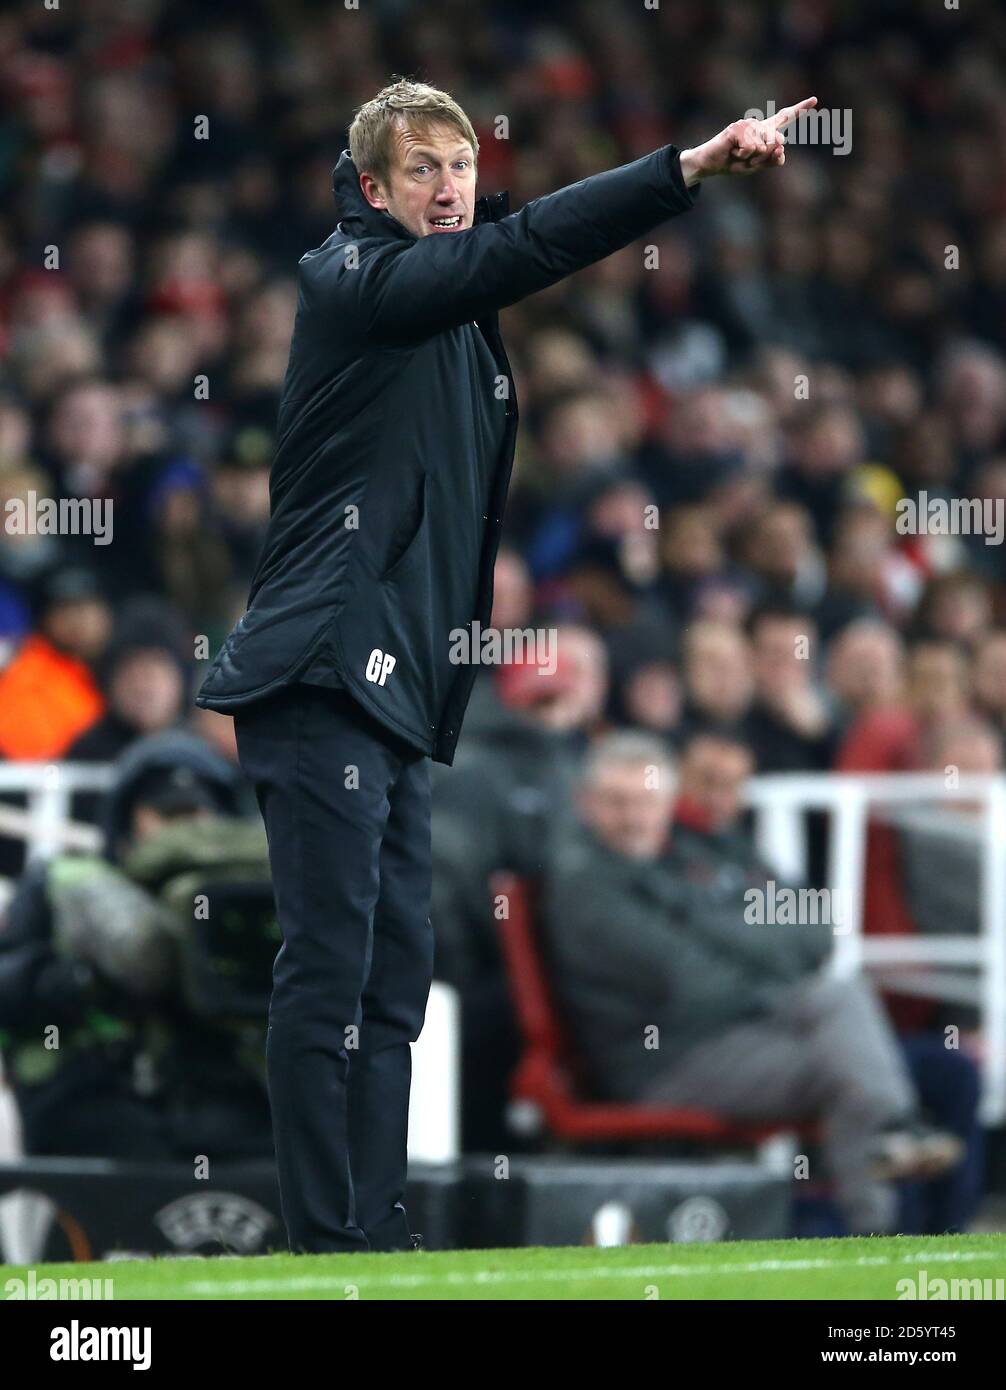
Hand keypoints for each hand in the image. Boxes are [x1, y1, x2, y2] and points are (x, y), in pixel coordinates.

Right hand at [679, 97, 817, 185]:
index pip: (785, 118)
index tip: (815, 100)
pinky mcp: (737, 127)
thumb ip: (773, 160)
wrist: (712, 164)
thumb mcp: (757, 166)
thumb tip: (782, 146)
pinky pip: (751, 147)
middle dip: (764, 158)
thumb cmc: (734, 163)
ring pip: (764, 145)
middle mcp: (759, 125)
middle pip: (778, 141)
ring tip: (738, 155)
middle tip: (747, 159)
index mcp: (765, 132)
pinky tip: (733, 151)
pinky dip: (743, 155)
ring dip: (751, 158)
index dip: (800, 109)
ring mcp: (748, 124)